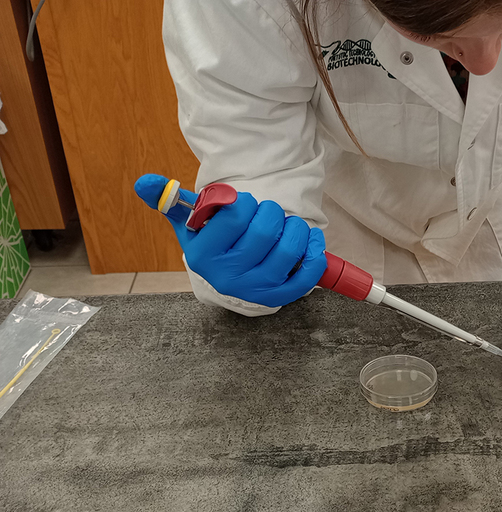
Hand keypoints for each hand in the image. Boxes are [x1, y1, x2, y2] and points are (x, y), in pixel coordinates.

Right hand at [134, 174, 326, 306]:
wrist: (228, 277)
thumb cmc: (213, 242)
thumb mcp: (189, 223)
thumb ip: (169, 200)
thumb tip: (146, 183)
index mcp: (203, 255)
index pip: (237, 214)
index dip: (246, 202)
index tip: (244, 205)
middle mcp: (228, 276)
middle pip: (265, 231)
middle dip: (272, 212)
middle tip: (268, 213)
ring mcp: (256, 289)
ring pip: (289, 248)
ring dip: (296, 228)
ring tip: (288, 225)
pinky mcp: (280, 297)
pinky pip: (307, 274)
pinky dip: (315, 252)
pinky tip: (310, 240)